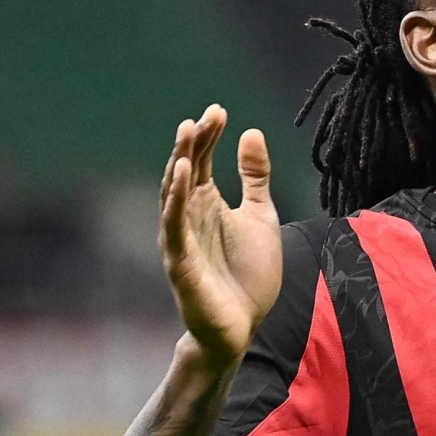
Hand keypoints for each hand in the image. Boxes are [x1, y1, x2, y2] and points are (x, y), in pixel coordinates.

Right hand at [161, 106, 281, 370]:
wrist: (242, 325)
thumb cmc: (248, 273)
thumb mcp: (261, 216)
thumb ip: (255, 177)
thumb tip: (252, 131)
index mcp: (207, 204)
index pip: (203, 161)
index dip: (209, 136)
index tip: (220, 109)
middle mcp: (188, 216)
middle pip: (186, 172)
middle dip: (194, 143)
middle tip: (204, 116)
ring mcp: (181, 238)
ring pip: (174, 195)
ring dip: (180, 165)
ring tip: (187, 135)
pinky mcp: (181, 262)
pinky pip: (174, 228)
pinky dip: (176, 202)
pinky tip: (183, 178)